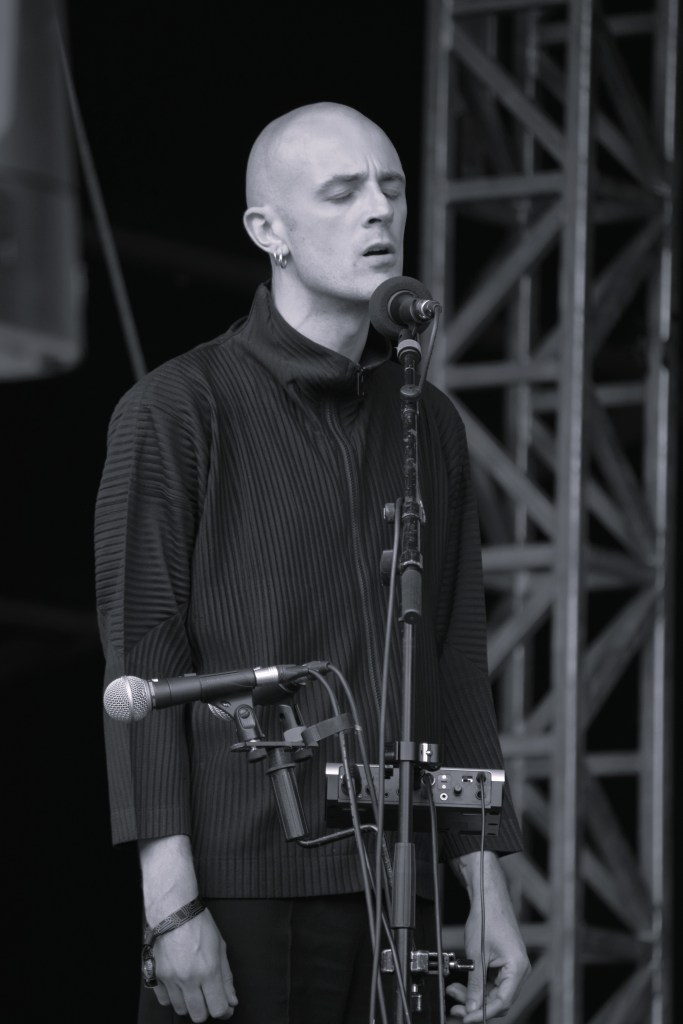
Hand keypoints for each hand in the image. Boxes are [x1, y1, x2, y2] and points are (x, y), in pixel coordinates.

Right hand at [152, 907, 237, 1020]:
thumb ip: (226, 977)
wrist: (174, 911)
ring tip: (193, 987)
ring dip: (189, 1003)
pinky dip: (173, 997)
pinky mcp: (156, 976)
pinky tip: (179, 985)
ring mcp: (170, 978)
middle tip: (209, 998)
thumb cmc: (198, 924)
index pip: (218, 1008)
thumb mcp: (220, 947)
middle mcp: (189, 978)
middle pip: (198, 1015)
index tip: (226, 1007)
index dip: (225, 1011)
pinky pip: (164, 1000)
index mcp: (208, 970)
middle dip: (207, 1010)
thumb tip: (231, 1000)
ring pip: (181, 1010)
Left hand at [446, 853, 529, 1020]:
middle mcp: (518, 971)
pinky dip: (477, 986)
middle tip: (456, 1007)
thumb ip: (475, 985)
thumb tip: (471, 1008)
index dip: (483, 1013)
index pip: (502, 1002)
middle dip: (476, 1006)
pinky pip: (492, 983)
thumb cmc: (487, 917)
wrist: (488, 896)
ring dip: (474, 996)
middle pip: (498, 1001)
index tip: (466, 1018)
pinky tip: (462, 985)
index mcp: (517, 968)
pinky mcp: (504, 965)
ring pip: (493, 994)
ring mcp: (512, 968)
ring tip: (454, 992)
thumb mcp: (476, 955)